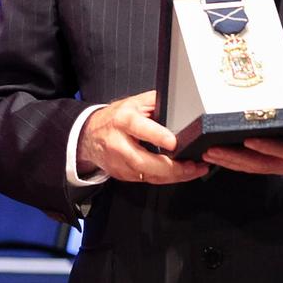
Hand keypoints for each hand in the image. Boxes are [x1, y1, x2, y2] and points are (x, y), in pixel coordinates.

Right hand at [76, 92, 208, 185]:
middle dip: (172, 168)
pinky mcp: (122, 174)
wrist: (89, 136)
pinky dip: (165, 178)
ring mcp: (119, 162)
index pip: (139, 128)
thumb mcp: (134, 103)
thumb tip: (179, 103)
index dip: (157, 136)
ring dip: (173, 176)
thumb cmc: (114, 118)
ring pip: (148, 175)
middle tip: (193, 166)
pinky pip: (147, 179)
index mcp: (123, 120)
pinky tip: (180, 174)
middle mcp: (119, 143)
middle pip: (144, 161)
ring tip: (193, 170)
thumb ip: (155, 102)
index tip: (174, 143)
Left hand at [202, 97, 282, 177]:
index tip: (247, 139)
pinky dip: (237, 163)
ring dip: (232, 162)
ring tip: (209, 153)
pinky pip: (256, 167)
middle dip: (236, 157)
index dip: (267, 147)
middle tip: (213, 149)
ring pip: (256, 168)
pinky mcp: (280, 165)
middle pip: (263, 163)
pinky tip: (220, 157)